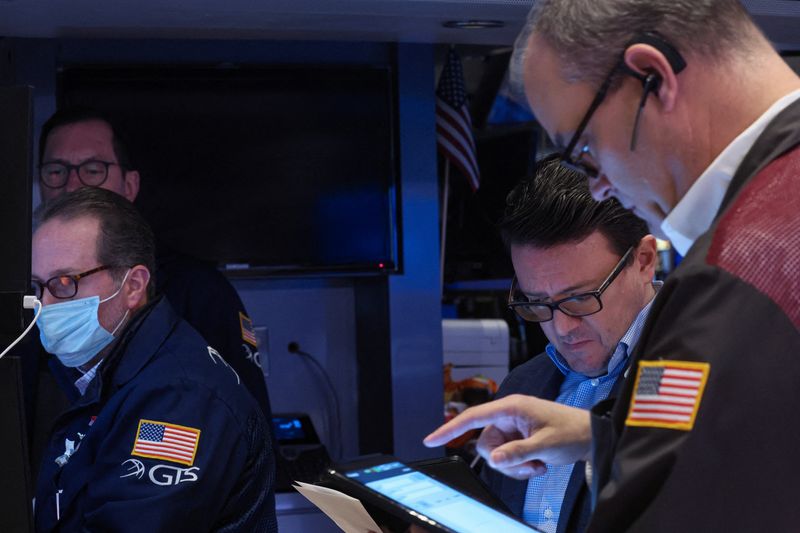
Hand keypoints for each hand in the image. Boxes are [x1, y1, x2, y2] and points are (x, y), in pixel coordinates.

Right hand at [423, 394, 591, 479]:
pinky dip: (520, 466)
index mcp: (511, 407)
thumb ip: (518, 453)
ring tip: (537, 465)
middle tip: (529, 466)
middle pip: (485, 444)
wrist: (591, 436)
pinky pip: (506, 458)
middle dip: (504, 461)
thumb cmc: (572, 432)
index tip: (431, 440)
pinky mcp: (517, 439)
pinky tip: (538, 464)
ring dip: (514, 466)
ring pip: (496, 455)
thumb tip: (494, 459)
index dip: (449, 428)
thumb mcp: (545, 445)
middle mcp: (508, 416)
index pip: (472, 417)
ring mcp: (512, 428)